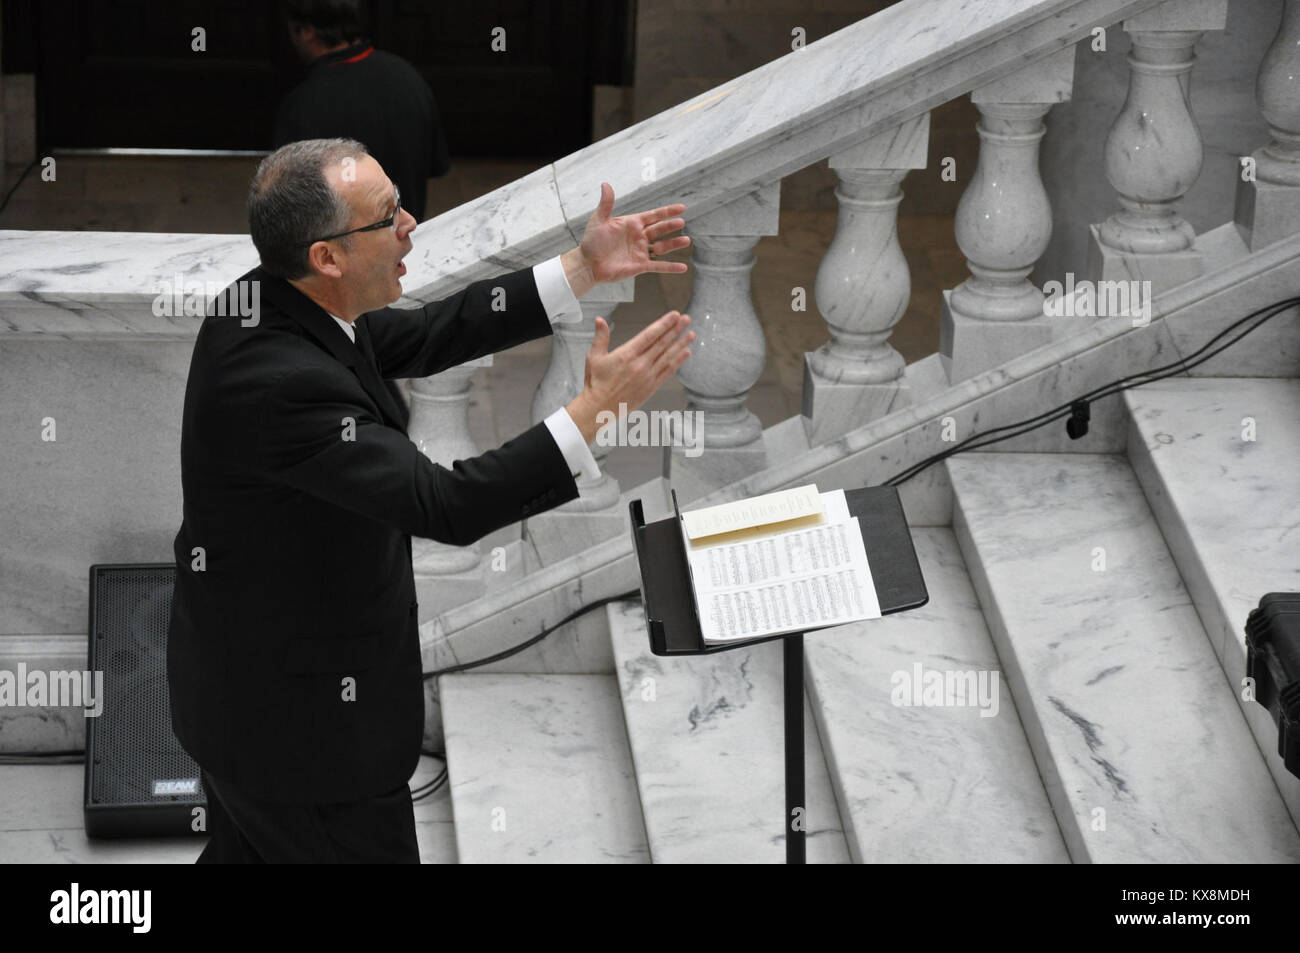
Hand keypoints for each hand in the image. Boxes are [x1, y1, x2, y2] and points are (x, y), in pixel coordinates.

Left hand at [563, 183, 690, 295]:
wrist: (588, 264)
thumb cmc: (592, 242)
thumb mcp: (599, 220)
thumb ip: (606, 204)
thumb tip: (605, 184)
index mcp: (632, 224)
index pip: (654, 216)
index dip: (667, 212)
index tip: (682, 208)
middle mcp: (639, 237)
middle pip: (660, 230)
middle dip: (671, 226)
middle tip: (681, 222)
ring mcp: (641, 252)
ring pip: (662, 247)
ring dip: (674, 244)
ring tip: (686, 240)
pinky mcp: (640, 266)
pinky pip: (658, 266)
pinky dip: (671, 267)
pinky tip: (683, 268)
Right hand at [565, 310, 693, 443]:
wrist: (599, 407)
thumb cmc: (596, 383)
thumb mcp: (594, 357)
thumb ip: (600, 337)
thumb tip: (600, 320)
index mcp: (626, 354)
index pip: (650, 335)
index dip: (664, 324)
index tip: (674, 316)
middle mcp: (640, 364)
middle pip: (662, 343)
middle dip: (676, 330)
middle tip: (687, 319)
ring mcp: (647, 376)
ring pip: (668, 356)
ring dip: (681, 344)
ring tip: (691, 334)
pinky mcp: (651, 387)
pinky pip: (668, 372)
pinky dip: (678, 362)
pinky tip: (686, 354)